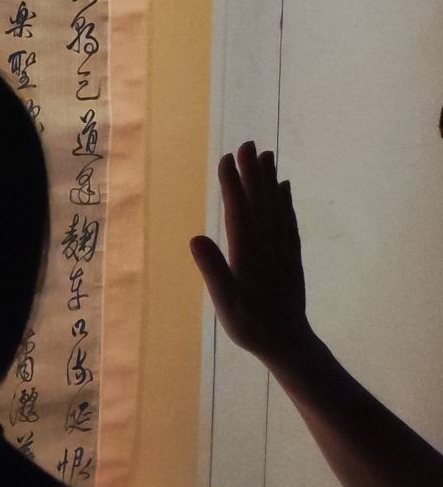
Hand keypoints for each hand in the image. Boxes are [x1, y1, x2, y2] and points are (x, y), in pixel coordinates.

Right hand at [191, 141, 318, 367]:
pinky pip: (289, 222)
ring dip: (270, 180)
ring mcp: (282, 249)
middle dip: (253, 172)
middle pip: (260, 202)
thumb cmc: (250, 325)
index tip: (226, 158)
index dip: (232, 184)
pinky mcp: (291, 257)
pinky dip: (287, 202)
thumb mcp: (225, 303)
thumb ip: (213, 270)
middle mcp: (267, 245)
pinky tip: (285, 188)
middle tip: (249, 143)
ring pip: (277, 207)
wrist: (289, 343)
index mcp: (247, 253)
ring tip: (267, 155)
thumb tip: (195, 237)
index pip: (239, 211)